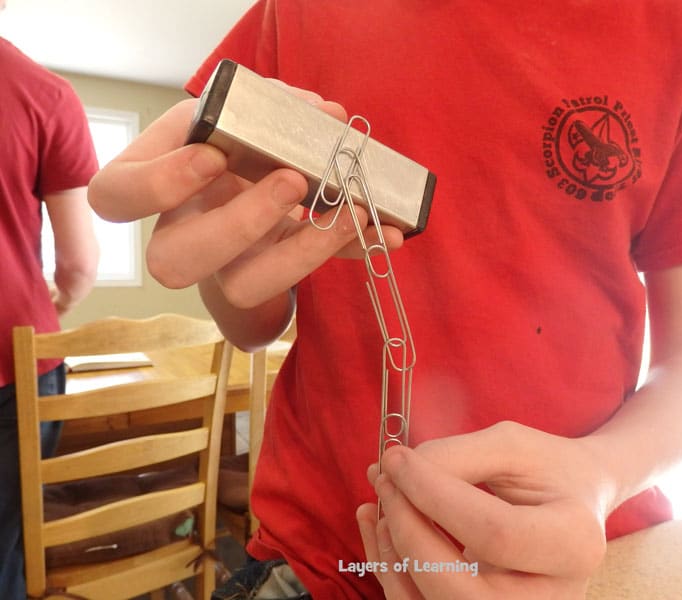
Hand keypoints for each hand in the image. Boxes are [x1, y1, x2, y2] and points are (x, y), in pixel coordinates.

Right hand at [88, 86, 402, 308]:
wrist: (248, 189)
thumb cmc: (231, 145)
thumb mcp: (234, 116)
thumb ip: (268, 108)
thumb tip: (326, 115)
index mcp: (154, 183)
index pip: (116, 198)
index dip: (160, 185)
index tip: (215, 156)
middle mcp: (181, 233)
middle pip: (174, 262)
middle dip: (238, 225)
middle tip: (292, 181)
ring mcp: (225, 266)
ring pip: (244, 287)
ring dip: (305, 251)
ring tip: (353, 211)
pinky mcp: (273, 276)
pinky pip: (305, 280)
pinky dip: (350, 251)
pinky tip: (387, 231)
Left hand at [356, 421, 612, 598]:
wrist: (574, 501)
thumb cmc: (547, 467)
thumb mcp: (513, 445)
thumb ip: (457, 456)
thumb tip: (397, 474)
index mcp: (574, 543)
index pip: (492, 533)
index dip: (434, 496)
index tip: (396, 459)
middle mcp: (552, 597)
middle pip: (459, 589)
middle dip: (408, 533)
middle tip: (384, 482)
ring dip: (392, 556)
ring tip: (378, 504)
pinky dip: (392, 571)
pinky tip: (380, 526)